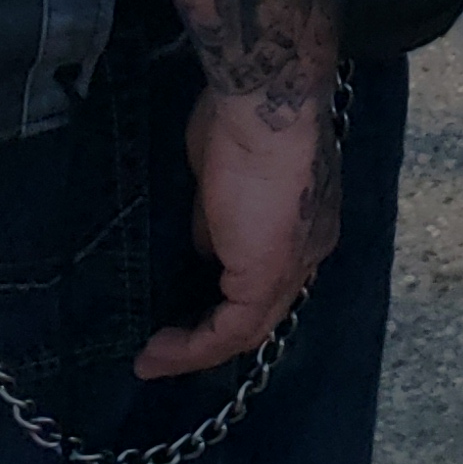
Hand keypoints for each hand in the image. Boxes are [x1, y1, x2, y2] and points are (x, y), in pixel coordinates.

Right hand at [136, 82, 343, 379]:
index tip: (188, 308)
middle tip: (166, 348)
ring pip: (248, 328)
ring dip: (196, 349)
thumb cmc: (240, 121)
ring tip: (154, 359)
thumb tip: (206, 249)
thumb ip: (218, 220)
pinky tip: (158, 353)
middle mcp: (308, 252)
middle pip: (262, 312)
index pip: (269, 277)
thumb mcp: (222, 178)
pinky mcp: (268, 277)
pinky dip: (192, 348)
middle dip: (212, 335)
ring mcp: (293, 267)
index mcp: (303, 223)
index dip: (230, 298)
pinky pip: (230, 331)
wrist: (264, 104)